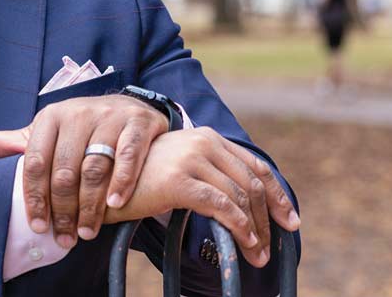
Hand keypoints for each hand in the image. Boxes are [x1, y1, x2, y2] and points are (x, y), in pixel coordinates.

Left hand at [0, 94, 168, 248]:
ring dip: (90, 204)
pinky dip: (121, 181)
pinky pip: (128, 155)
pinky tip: (115, 204)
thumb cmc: (78, 129)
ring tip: (86, 231)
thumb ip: (1, 144)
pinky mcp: (138, 124)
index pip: (34, 162)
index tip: (37, 227)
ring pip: (95, 166)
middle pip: (64, 169)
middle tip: (63, 237)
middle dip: (62, 209)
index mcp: (49, 118)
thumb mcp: (40, 134)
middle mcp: (77, 114)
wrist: (128, 109)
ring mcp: (109, 118)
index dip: (34, 197)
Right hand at [104, 127, 301, 267]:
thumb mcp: (179, 168)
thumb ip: (208, 173)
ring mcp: (190, 159)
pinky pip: (222, 207)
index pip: (253, 165)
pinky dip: (239, 228)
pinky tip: (244, 243)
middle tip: (270, 247)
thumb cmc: (139, 180)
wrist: (102, 181)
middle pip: (251, 183)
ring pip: (240, 197)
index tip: (289, 221)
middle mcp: (201, 142)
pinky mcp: (179, 180)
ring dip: (255, 231)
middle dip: (267, 219)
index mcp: (205, 137)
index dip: (276, 195)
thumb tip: (245, 202)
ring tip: (257, 255)